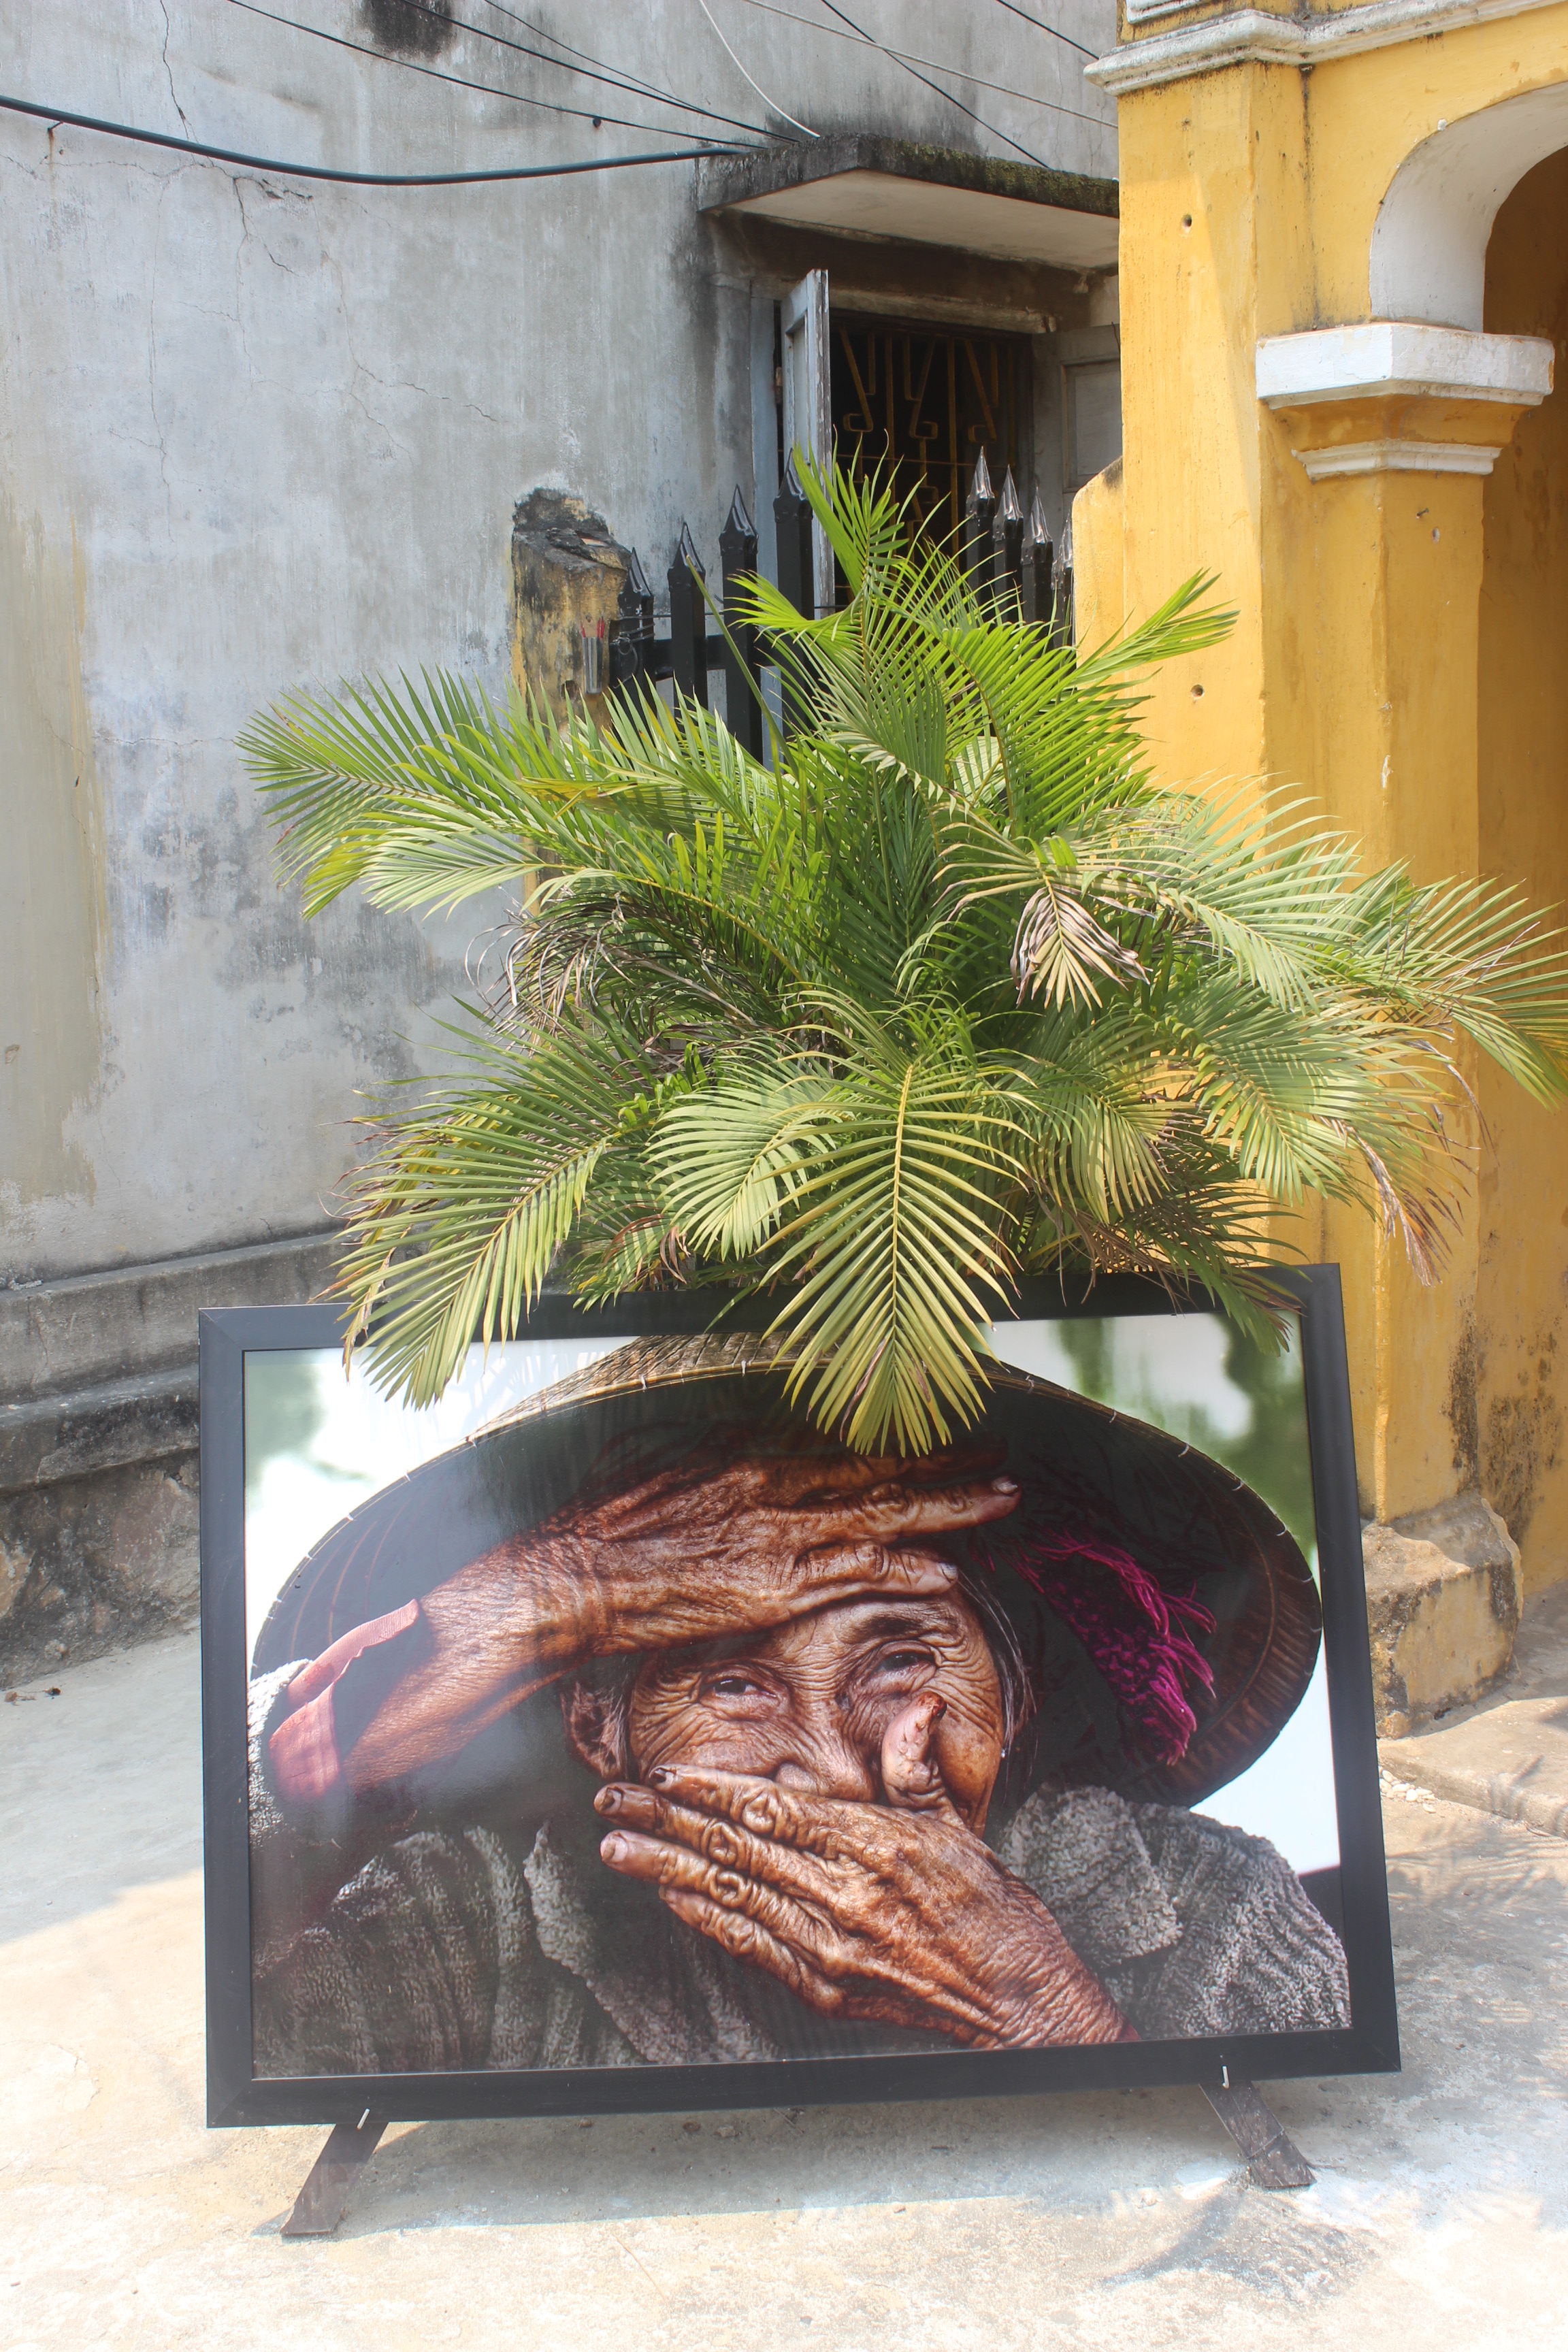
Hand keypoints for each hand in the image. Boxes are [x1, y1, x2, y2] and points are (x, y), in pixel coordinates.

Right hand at [341, 1446, 1016, 1789]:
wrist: (569, 1577)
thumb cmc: (602, 1530)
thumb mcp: (656, 1468)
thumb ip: (704, 1461)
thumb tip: (727, 1450)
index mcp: (741, 1452)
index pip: (835, 1441)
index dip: (893, 1437)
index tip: (935, 1429)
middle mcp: (768, 1481)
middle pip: (875, 1468)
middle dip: (943, 1463)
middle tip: (999, 1453)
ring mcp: (775, 1531)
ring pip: (883, 1514)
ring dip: (949, 1507)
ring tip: (1001, 1500)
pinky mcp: (774, 1583)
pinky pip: (857, 1573)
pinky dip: (906, 1569)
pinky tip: (949, 1571)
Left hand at [594, 1698, 1127, 2048]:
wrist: (1016, 1997)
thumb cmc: (989, 1906)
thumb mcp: (957, 1824)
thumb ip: (917, 1767)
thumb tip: (921, 1705)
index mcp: (874, 1847)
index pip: (776, 1811)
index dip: (713, 1792)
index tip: (664, 1776)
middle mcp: (844, 1897)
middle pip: (737, 1851)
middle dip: (666, 1824)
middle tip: (613, 1802)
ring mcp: (829, 1948)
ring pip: (731, 1898)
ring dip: (666, 1871)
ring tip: (617, 1849)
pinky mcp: (824, 1987)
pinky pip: (750, 1947)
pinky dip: (706, 1920)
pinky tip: (670, 1899)